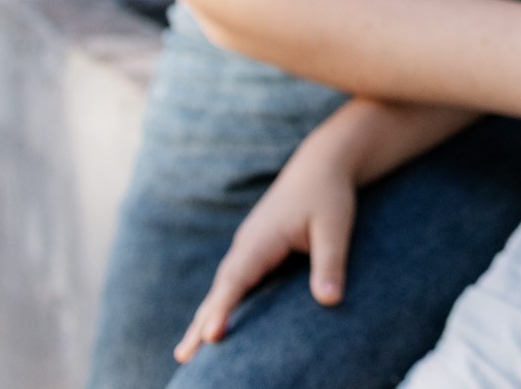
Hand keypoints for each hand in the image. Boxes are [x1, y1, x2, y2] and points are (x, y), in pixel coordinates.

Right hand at [174, 141, 357, 360]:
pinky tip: (216, 322)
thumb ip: (331, 263)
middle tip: (185, 356)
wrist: (321, 165)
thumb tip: (330, 301)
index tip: (211, 335)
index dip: (223, 308)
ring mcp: (248, 246)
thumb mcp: (335, 227)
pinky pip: (234, 281)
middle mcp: (247, 244)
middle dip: (202, 321)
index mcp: (262, 239)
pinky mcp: (255, 250)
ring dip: (206, 315)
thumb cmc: (328, 194)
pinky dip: (221, 302)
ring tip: (189, 351)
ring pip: (224, 286)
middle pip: (221, 288)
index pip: (237, 279)